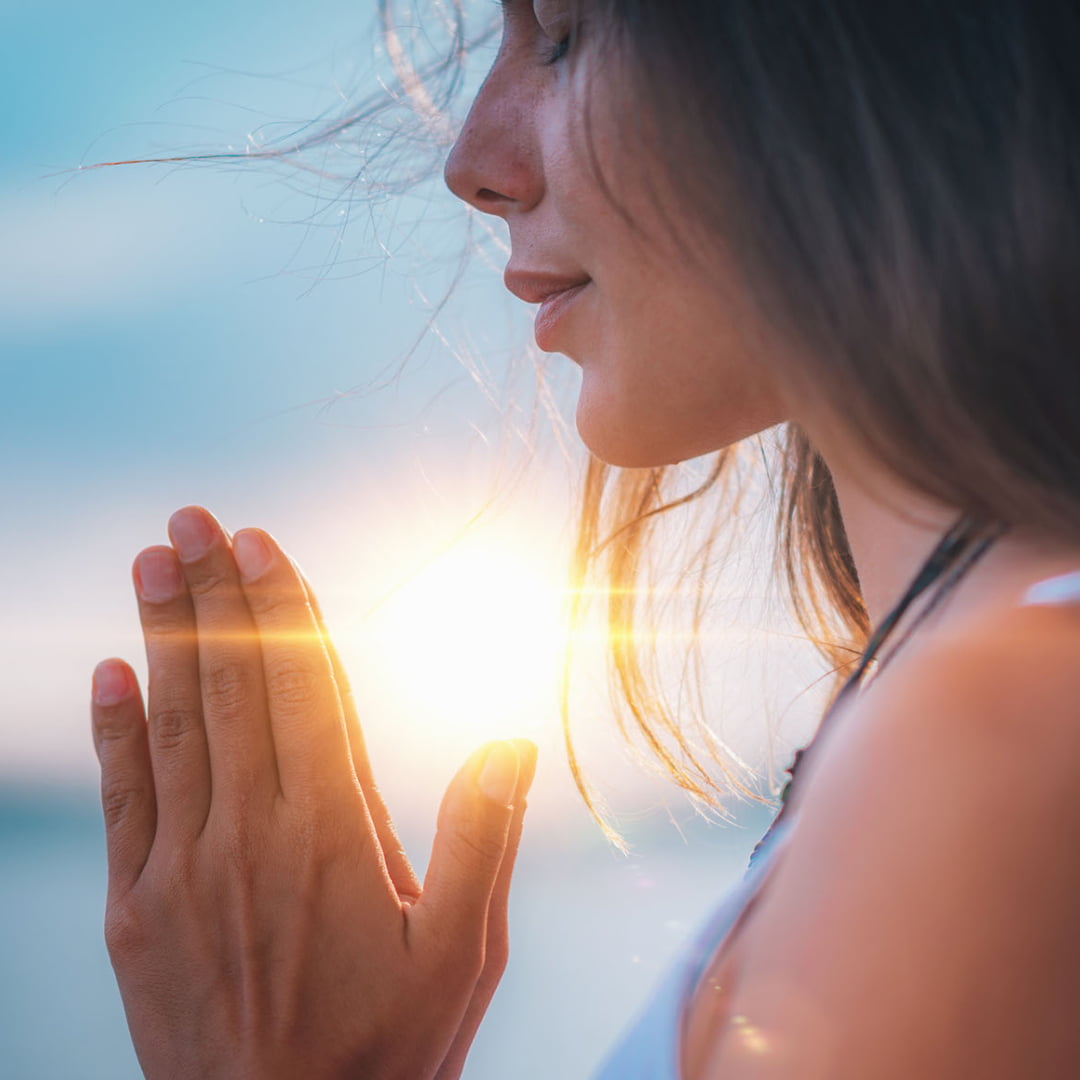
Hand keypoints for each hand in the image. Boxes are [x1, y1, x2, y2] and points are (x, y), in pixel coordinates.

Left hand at [90, 506, 536, 1079]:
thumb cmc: (386, 1049)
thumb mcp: (463, 953)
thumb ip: (482, 838)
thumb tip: (507, 741)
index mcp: (333, 833)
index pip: (304, 689)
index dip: (281, 609)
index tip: (260, 542)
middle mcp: (252, 835)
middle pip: (233, 687)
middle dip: (213, 594)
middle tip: (191, 519)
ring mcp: (184, 870)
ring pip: (175, 725)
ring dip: (161, 636)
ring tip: (150, 562)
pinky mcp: (136, 910)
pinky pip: (124, 800)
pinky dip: (116, 730)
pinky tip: (110, 671)